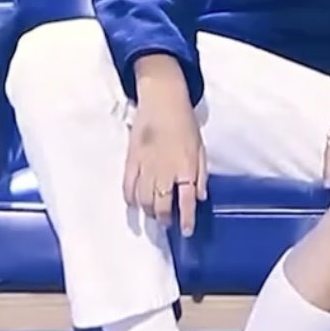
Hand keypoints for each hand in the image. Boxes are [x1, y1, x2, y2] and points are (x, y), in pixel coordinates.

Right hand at [123, 55, 208, 236]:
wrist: (162, 99)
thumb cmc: (185, 122)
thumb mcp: (200, 147)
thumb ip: (201, 174)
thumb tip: (200, 197)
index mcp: (186, 166)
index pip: (186, 200)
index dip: (186, 219)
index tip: (185, 231)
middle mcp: (165, 169)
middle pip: (161, 204)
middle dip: (164, 218)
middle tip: (168, 222)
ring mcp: (146, 165)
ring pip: (144, 199)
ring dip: (149, 211)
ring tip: (154, 213)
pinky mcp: (131, 159)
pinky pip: (128, 186)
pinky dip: (130, 198)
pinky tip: (135, 204)